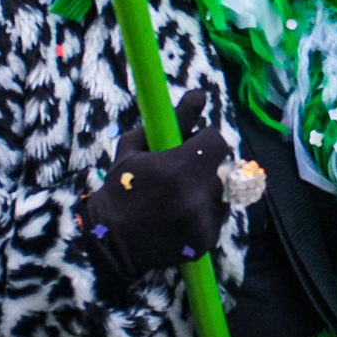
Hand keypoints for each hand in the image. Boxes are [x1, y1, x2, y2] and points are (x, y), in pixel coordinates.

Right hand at [79, 90, 233, 287]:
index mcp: (179, 168)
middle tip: (188, 169)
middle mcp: (197, 196)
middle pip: (225, 166)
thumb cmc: (120, 188)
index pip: (217, 141)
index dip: (204, 140)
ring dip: (211, 187)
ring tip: (183, 194)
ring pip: (225, 191)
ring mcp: (204, 221)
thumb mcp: (135, 148)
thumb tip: (200, 93)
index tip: (190, 144)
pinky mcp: (207, 240)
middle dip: (209, 163)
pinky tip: (183, 214)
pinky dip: (207, 212)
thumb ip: (173, 119)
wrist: (110, 243)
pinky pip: (220, 216)